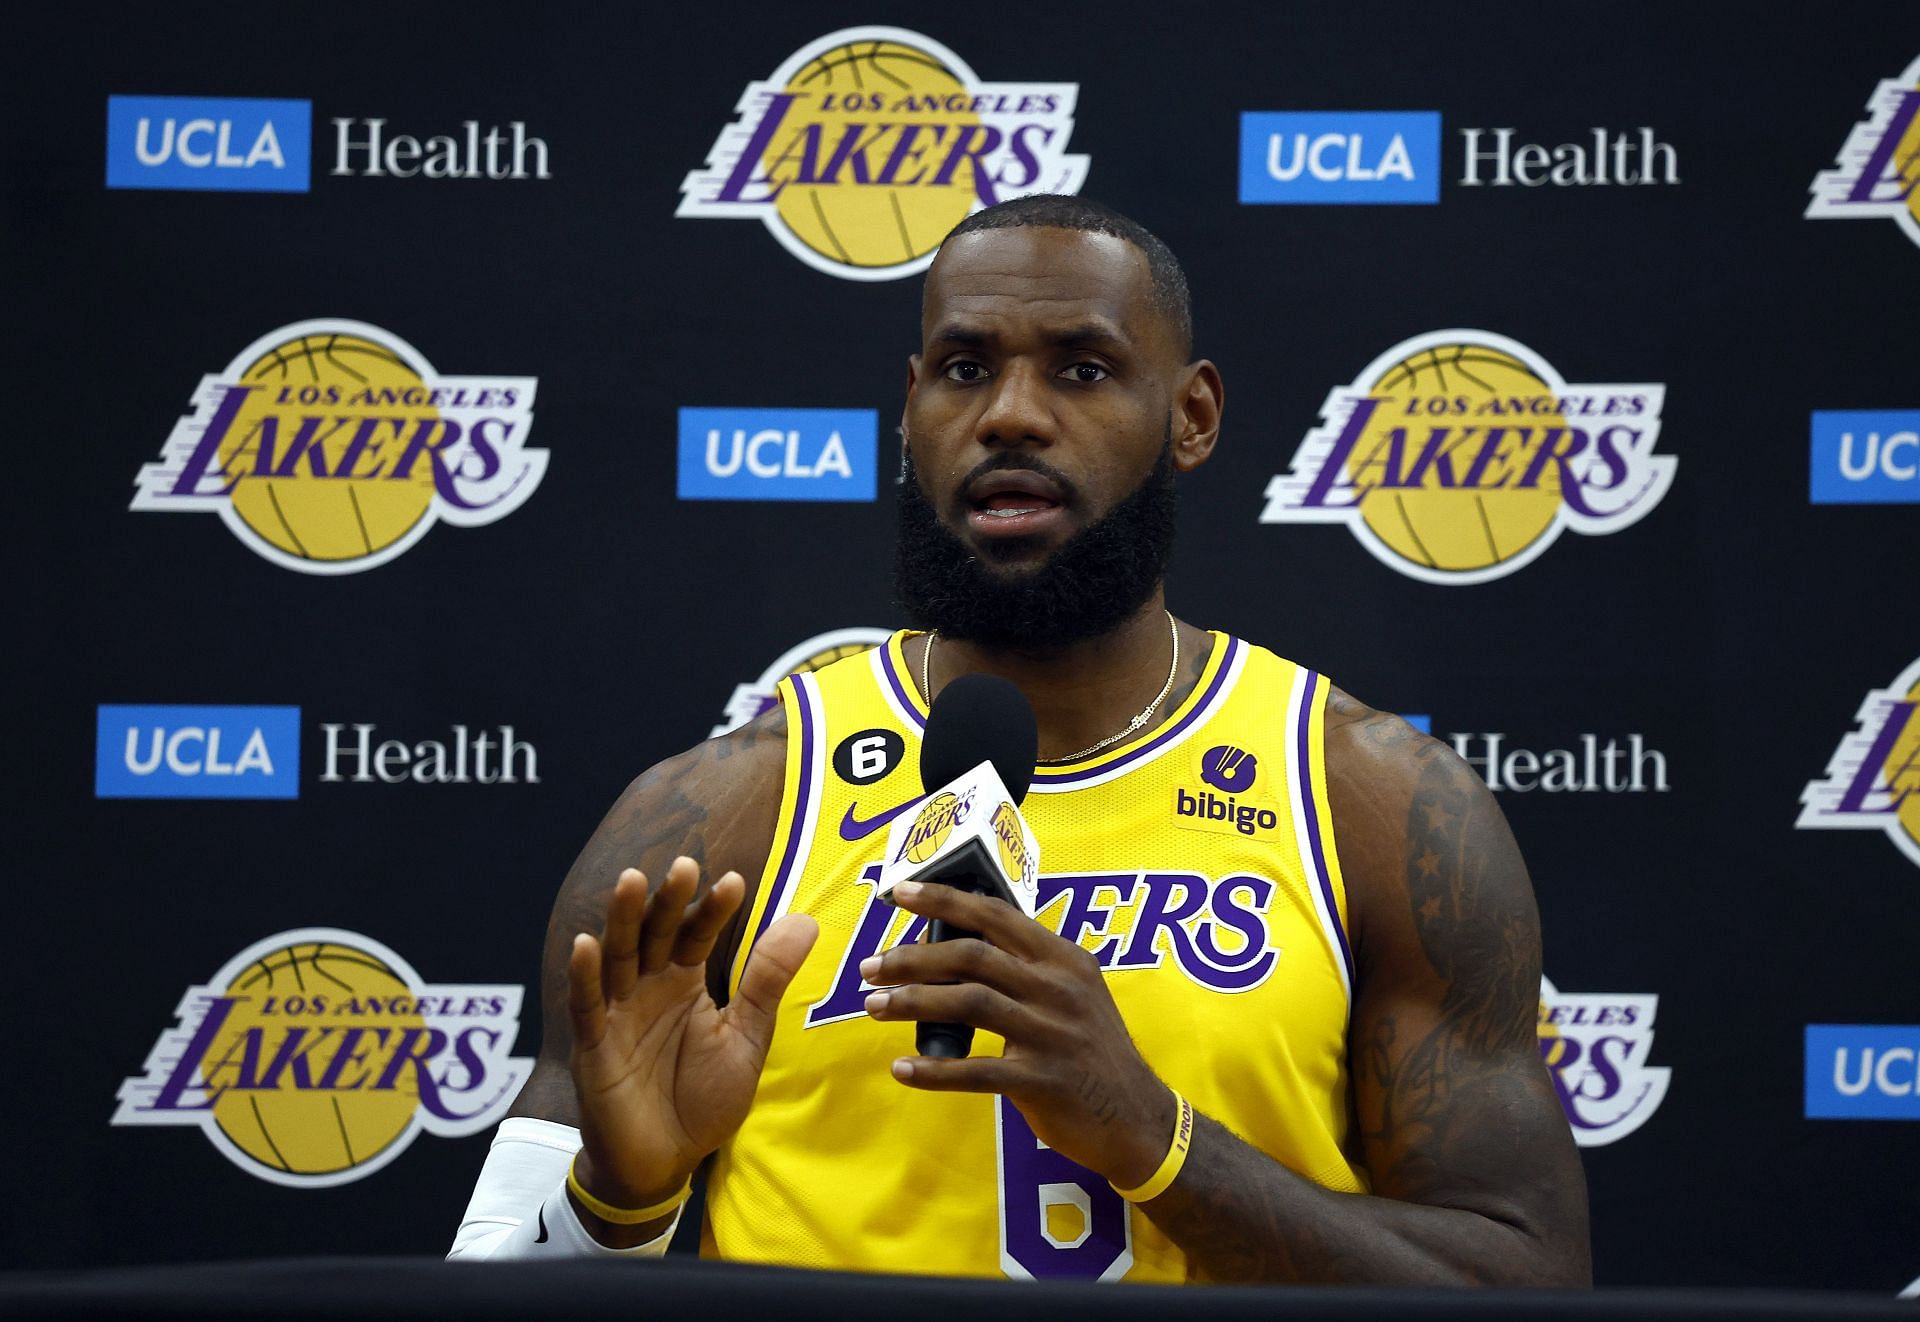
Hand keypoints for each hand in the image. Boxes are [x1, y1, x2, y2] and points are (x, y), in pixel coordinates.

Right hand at [567, 857, 816, 1213]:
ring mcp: (618, 1012)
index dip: (712, 909)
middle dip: (667, 900)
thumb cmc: (703, 1099)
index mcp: (685, 982)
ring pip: (618, 956)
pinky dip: (584, 975)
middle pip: (655, 933)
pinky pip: (587, 1004)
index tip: (733, 882)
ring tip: (631, 881)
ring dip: (623, 920)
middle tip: (684, 865)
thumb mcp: (745, 1038)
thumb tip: (806, 921)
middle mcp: (649, 987)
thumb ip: (766, 982)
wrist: (665, 1163)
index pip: (697, 934)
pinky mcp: (593, 1044)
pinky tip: (585, 943)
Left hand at [862, 880, 1174, 1188]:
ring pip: (969, 1003)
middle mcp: (1058, 988)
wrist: (1139, 1118)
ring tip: (874, 1006)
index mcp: (1063, 959)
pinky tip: (903, 1070)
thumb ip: (1029, 969)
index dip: (944, 900)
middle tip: (871, 968)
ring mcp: (1051, 1033)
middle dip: (912, 958)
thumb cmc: (1094, 1053)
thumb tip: (961, 947)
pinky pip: (976, 1070)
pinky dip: (934, 1069)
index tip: (900, 892)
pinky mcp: (1042, 1080)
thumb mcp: (1075, 994)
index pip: (996, 915)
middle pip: (972, 956)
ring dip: (913, 1002)